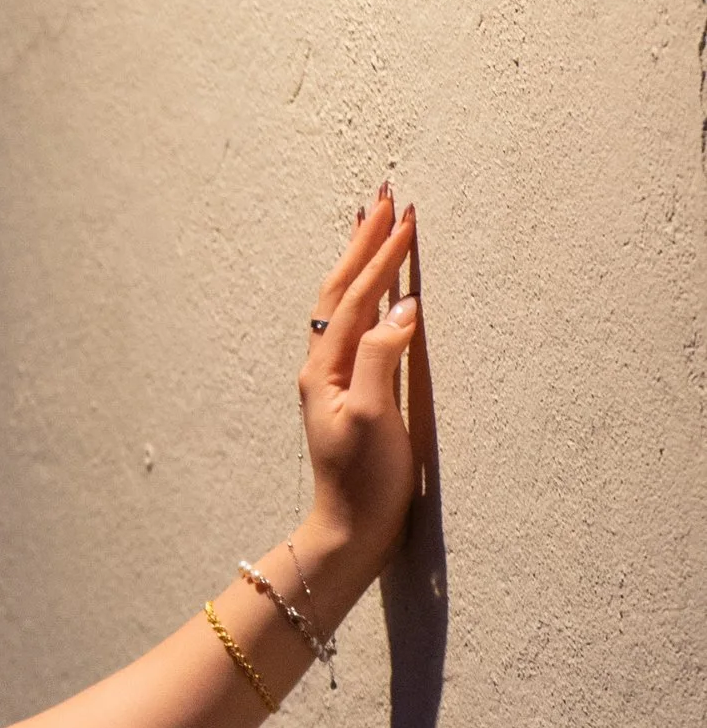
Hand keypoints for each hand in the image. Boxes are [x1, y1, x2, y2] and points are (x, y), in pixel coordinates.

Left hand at [296, 186, 425, 586]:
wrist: (351, 530)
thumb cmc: (365, 481)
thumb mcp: (375, 416)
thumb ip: (383, 356)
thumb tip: (403, 306)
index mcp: (326, 366)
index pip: (356, 295)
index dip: (381, 255)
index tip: (405, 216)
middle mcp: (322, 365)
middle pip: (340, 288)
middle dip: (362, 241)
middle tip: (382, 197)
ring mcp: (333, 378)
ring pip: (342, 303)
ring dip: (359, 261)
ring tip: (372, 225)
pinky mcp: (349, 392)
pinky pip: (352, 325)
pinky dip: (364, 294)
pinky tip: (375, 291)